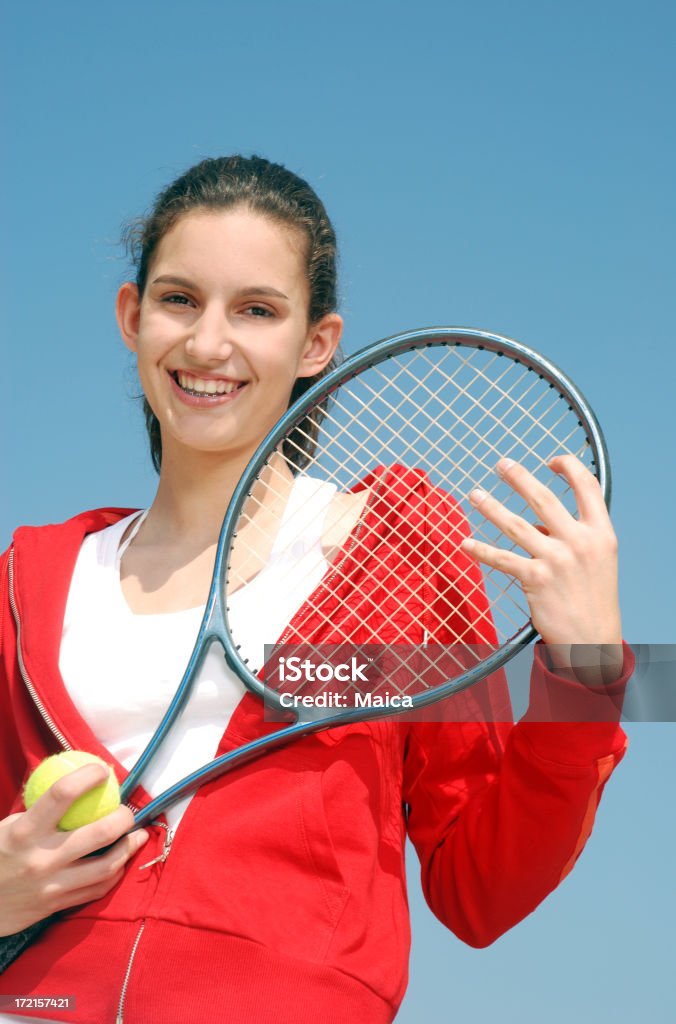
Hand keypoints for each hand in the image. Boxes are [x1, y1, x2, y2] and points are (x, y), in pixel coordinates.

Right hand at [0, 761, 148, 935]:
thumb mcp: (7, 827)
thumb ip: (38, 811)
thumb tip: (75, 786)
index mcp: (24, 831)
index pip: (61, 795)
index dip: (87, 777)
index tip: (103, 771)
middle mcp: (41, 858)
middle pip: (99, 833)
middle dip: (123, 818)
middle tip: (129, 810)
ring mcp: (52, 885)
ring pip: (106, 866)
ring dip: (128, 848)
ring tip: (138, 835)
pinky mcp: (56, 906)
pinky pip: (96, 890)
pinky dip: (113, 874)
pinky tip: (119, 862)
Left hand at [461, 455, 622, 684]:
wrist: (592, 641)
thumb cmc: (592, 597)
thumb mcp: (597, 559)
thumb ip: (572, 535)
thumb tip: (538, 524)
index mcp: (601, 532)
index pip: (587, 486)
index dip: (569, 466)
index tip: (551, 460)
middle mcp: (579, 542)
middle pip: (544, 498)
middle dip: (519, 477)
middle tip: (501, 463)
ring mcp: (556, 560)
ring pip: (516, 525)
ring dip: (491, 507)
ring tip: (474, 494)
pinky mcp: (535, 580)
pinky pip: (502, 559)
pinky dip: (481, 550)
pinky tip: (465, 543)